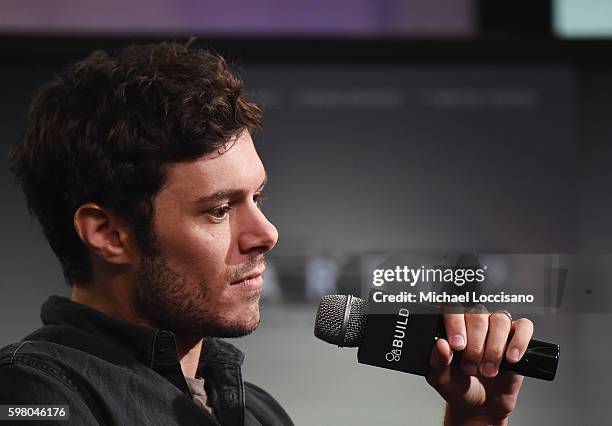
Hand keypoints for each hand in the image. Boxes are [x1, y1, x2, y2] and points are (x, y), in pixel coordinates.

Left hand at [425, 305, 533, 424]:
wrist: (480, 405)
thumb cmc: (458, 386)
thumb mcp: (441, 378)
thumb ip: (438, 360)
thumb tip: (441, 345)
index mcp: (453, 326)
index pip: (453, 311)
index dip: (456, 326)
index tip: (457, 346)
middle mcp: (475, 323)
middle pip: (478, 315)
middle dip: (475, 345)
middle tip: (470, 367)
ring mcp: (497, 329)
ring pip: (500, 320)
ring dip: (495, 348)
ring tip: (489, 370)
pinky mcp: (517, 338)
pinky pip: (524, 327)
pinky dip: (519, 341)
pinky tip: (511, 359)